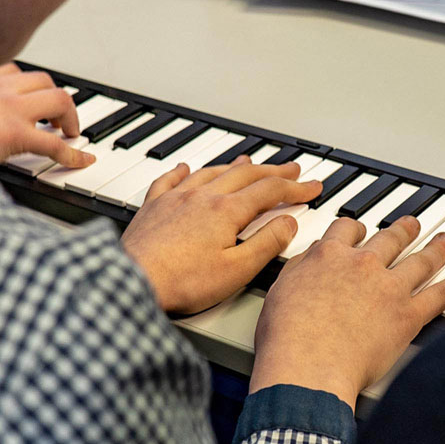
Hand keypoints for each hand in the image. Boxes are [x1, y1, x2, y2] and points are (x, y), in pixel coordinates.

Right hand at [0, 63, 93, 167]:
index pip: (12, 70)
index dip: (28, 87)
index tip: (31, 99)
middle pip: (43, 80)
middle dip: (55, 98)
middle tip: (57, 118)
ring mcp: (10, 109)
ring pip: (58, 99)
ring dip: (69, 116)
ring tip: (69, 133)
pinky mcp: (17, 134)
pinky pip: (56, 143)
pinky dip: (74, 154)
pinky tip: (83, 160)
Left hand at [120, 158, 321, 313]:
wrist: (132, 282)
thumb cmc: (181, 282)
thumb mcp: (237, 270)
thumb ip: (266, 244)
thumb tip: (287, 224)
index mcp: (226, 211)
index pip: (270, 192)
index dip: (295, 188)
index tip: (312, 187)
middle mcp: (202, 197)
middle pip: (245, 174)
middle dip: (273, 171)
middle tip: (292, 170)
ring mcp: (175, 199)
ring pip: (212, 172)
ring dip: (235, 165)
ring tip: (249, 162)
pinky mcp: (153, 208)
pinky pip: (170, 180)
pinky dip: (183, 171)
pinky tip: (185, 168)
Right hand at [250, 216, 444, 411]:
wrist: (307, 365)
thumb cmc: (287, 339)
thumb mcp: (278, 292)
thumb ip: (298, 271)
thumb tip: (308, 261)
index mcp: (328, 257)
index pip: (346, 230)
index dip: (356, 229)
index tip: (362, 230)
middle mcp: (362, 265)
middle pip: (389, 239)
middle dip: (403, 230)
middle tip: (412, 224)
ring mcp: (388, 288)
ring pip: (419, 260)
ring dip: (436, 248)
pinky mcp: (408, 315)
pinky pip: (440, 293)